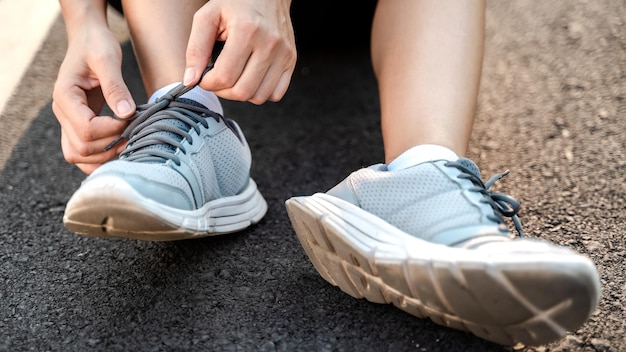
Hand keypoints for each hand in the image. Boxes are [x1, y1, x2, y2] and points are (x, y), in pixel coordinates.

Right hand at [52, 23, 134, 173]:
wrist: (88, 40)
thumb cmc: (96, 45)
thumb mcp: (108, 59)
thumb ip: (115, 87)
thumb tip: (127, 114)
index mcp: (65, 95)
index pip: (85, 129)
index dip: (111, 130)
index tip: (130, 119)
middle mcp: (61, 112)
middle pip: (80, 147)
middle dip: (110, 145)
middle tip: (132, 132)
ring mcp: (67, 120)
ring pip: (77, 155)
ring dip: (104, 156)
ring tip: (127, 142)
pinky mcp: (77, 124)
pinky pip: (81, 152)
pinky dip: (97, 158)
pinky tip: (117, 148)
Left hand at [183, 0, 295, 104]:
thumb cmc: (236, 3)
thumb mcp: (207, 17)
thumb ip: (196, 49)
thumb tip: (190, 80)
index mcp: (246, 31)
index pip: (224, 76)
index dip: (208, 84)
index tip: (204, 78)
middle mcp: (269, 44)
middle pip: (242, 91)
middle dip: (223, 92)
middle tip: (217, 80)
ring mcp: (284, 54)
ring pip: (259, 97)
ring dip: (241, 94)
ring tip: (233, 79)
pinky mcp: (291, 60)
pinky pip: (276, 94)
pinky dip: (261, 93)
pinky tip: (250, 80)